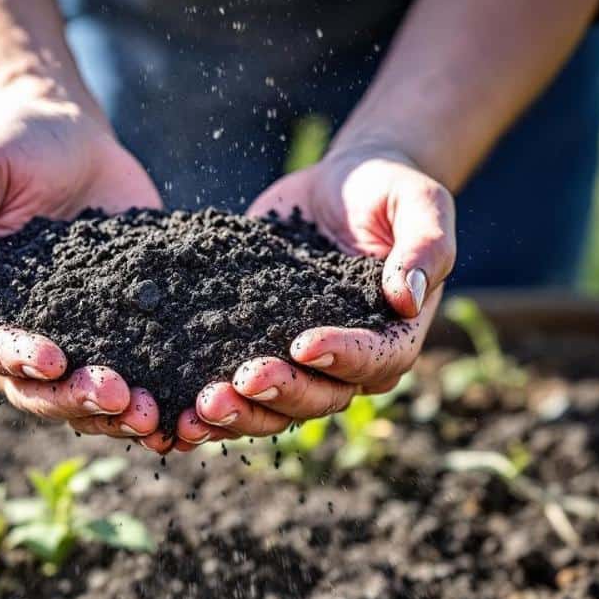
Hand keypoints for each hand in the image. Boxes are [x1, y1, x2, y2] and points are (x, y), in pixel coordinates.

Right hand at [0, 93, 165, 440]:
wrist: (72, 139)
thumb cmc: (13, 147)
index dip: (17, 359)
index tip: (54, 359)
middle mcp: (20, 338)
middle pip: (38, 392)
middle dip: (77, 399)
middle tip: (119, 396)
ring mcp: (76, 341)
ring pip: (86, 401)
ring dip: (118, 416)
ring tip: (155, 415)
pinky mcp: (123, 333)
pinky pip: (139, 377)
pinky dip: (161, 399)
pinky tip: (189, 408)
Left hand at [174, 144, 455, 447]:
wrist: (342, 185)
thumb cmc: (390, 191)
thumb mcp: (420, 204)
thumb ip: (425, 247)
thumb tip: (409, 297)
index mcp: (393, 336)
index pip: (373, 361)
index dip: (341, 358)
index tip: (303, 344)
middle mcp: (348, 364)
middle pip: (318, 398)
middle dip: (279, 393)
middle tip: (240, 381)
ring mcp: (299, 363)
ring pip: (273, 408)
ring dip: (238, 413)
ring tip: (199, 406)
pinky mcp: (256, 347)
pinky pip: (235, 390)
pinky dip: (207, 407)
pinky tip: (174, 412)